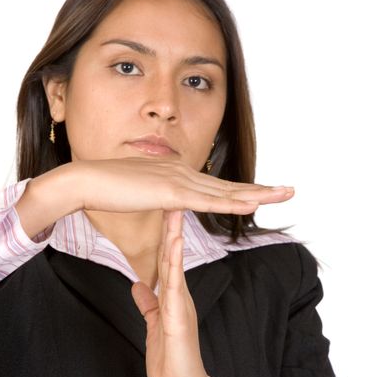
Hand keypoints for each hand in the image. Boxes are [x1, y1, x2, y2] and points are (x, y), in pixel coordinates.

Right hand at [78, 155, 293, 215]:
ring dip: (258, 194)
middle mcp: (183, 171)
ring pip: (225, 192)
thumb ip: (156, 193)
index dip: (241, 191)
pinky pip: (207, 201)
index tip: (263, 194)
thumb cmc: (107, 187)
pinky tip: (252, 205)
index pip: (216, 185)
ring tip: (285, 194)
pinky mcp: (170, 192)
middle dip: (261, 189)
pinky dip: (232, 203)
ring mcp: (178, 179)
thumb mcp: (139, 190)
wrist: (85, 180)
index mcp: (177, 171)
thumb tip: (164, 198)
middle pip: (229, 185)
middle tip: (289, 191)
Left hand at [130, 208, 212, 376]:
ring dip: (174, 236)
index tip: (160, 206)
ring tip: (174, 209)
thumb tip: (139, 285)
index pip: (166, 257)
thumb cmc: (171, 359)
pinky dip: (173, 264)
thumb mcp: (155, 324)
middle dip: (171, 223)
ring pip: (176, 263)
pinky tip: (172, 246)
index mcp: (172, 295)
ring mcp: (180, 304)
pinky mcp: (178, 317)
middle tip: (171, 192)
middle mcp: (179, 294)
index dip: (163, 231)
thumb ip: (148, 303)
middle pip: (173, 253)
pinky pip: (174, 286)